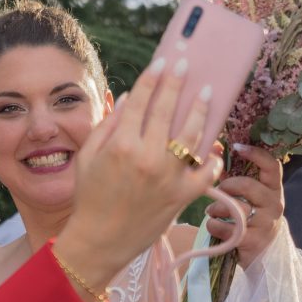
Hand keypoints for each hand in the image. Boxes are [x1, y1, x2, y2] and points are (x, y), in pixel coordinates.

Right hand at [56, 57, 221, 292]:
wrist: (99, 240)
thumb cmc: (89, 198)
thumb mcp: (89, 157)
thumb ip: (108, 125)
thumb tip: (129, 98)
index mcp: (121, 145)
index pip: (142, 100)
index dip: (153, 78)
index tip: (163, 61)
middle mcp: (147, 157)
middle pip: (168, 110)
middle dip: (178, 83)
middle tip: (186, 65)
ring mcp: (168, 177)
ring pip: (192, 135)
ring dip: (201, 110)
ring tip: (207, 94)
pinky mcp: (182, 196)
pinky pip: (206, 172)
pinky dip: (211, 159)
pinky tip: (212, 147)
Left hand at [204, 144, 283, 267]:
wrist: (265, 255)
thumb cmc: (252, 218)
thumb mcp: (250, 197)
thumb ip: (235, 176)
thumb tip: (214, 150)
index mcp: (273, 189)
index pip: (272, 166)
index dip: (256, 154)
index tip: (237, 147)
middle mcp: (274, 204)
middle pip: (248, 186)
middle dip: (227, 186)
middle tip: (219, 190)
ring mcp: (266, 223)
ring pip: (236, 208)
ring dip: (216, 208)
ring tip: (212, 211)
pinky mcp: (254, 241)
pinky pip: (227, 229)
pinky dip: (214, 225)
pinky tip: (214, 225)